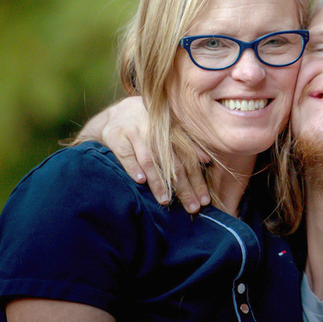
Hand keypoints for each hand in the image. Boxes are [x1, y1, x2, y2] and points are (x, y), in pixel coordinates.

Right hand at [76, 97, 210, 212]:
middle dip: (184, 187)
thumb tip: (206, 160)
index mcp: (172, 131)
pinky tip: (140, 182)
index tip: (204, 200)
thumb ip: (188, 143)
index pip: (189, 159)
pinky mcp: (116, 136)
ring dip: (158, 182)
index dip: (198, 180)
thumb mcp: (169, 130)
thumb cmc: (148, 126)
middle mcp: (156, 131)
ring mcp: (136, 133)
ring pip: (150, 160)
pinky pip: (126, 154)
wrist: (116, 114)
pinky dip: (133, 168)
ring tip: (165, 200)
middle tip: (192, 207)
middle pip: (173, 163)